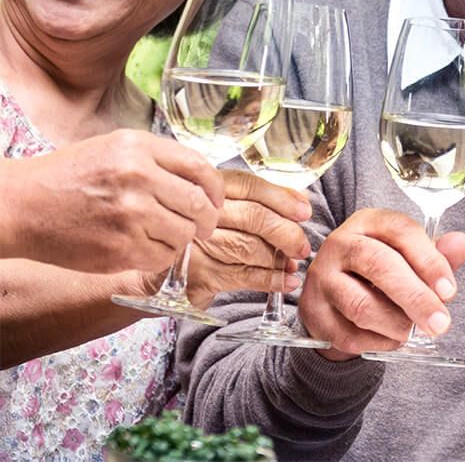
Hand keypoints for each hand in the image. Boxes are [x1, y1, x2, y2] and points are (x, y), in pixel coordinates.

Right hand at [0, 129, 223, 272]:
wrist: (21, 206)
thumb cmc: (68, 177)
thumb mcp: (114, 148)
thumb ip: (158, 160)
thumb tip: (202, 182)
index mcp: (138, 148)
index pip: (201, 168)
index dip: (215, 189)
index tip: (215, 200)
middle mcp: (138, 177)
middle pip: (199, 205)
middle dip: (207, 219)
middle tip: (202, 226)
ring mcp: (130, 214)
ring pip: (184, 234)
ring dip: (180, 238)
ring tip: (161, 234)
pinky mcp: (121, 248)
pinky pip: (162, 257)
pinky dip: (160, 255)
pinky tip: (142, 247)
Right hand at [173, 169, 312, 308]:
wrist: (157, 271)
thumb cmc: (200, 235)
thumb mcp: (224, 208)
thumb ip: (260, 199)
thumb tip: (301, 198)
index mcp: (208, 188)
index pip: (250, 186)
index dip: (282, 198)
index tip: (304, 212)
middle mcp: (200, 213)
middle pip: (254, 217)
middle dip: (286, 233)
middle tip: (302, 245)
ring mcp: (196, 244)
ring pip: (250, 248)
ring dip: (279, 259)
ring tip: (293, 263)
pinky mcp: (198, 274)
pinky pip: (244, 276)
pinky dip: (272, 280)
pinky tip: (287, 281)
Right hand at [299, 207, 464, 360]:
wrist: (338, 301)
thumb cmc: (382, 273)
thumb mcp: (411, 257)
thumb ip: (438, 254)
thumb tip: (462, 244)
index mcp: (369, 222)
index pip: (401, 231)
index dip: (429, 261)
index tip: (449, 291)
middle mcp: (340, 244)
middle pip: (379, 265)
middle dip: (416, 298)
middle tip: (440, 323)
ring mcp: (322, 278)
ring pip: (361, 305)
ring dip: (396, 324)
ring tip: (412, 331)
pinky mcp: (312, 312)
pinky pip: (348, 333)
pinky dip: (378, 342)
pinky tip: (391, 339)